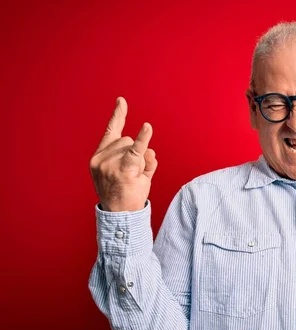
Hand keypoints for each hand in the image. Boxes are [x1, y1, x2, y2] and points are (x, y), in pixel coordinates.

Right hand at [90, 97, 156, 211]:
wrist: (121, 216)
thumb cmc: (126, 194)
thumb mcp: (130, 172)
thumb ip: (141, 158)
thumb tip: (149, 150)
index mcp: (100, 156)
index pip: (112, 131)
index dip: (118, 115)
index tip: (122, 100)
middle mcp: (102, 158)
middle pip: (129, 141)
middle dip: (137, 155)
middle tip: (133, 175)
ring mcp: (110, 164)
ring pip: (137, 148)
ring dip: (143, 163)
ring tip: (135, 180)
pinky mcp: (123, 170)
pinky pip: (136, 150)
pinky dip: (144, 139)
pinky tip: (148, 127)